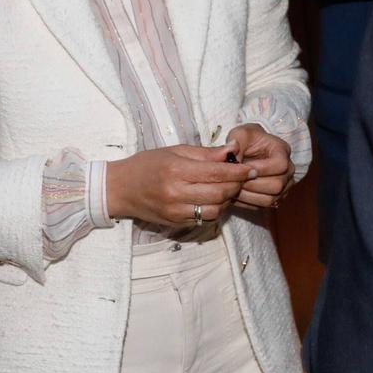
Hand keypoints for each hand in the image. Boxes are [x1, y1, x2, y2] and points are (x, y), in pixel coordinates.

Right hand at [105, 144, 251, 227]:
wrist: (120, 188)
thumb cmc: (147, 164)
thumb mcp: (175, 151)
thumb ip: (205, 153)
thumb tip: (232, 150)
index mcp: (176, 170)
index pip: (217, 172)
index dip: (239, 171)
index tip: (252, 168)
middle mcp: (176, 192)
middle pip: (220, 193)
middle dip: (237, 185)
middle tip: (245, 177)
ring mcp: (176, 211)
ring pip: (215, 209)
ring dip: (228, 199)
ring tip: (230, 187)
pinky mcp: (175, 222)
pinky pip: (204, 218)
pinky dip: (215, 208)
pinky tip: (216, 198)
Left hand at [227, 124, 293, 209]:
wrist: (251, 149)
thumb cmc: (247, 140)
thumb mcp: (240, 133)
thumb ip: (236, 141)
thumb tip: (232, 155)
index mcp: (283, 151)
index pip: (280, 165)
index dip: (261, 169)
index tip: (242, 167)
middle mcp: (288, 170)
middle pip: (277, 185)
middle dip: (252, 184)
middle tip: (234, 180)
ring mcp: (284, 186)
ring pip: (270, 200)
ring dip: (248, 196)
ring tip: (232, 187)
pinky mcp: (275, 198)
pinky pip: (263, 207)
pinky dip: (247, 203)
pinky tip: (234, 194)